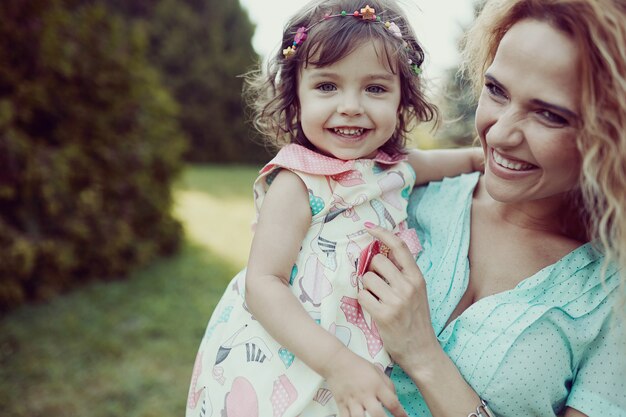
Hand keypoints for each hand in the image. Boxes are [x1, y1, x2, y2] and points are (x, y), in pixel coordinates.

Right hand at [323, 348, 406, 416]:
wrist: (336, 361)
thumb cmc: (359, 365)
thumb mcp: (377, 371)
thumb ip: (388, 385)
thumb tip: (395, 400)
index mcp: (376, 385)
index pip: (392, 402)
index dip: (401, 414)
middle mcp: (365, 394)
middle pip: (377, 414)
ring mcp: (352, 400)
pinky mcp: (341, 404)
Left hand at [358, 224, 439, 369]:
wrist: (421, 351)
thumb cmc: (415, 320)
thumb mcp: (416, 292)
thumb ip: (402, 274)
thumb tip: (379, 253)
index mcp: (417, 278)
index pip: (399, 247)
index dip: (383, 233)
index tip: (369, 227)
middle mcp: (408, 286)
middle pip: (377, 261)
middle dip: (371, 270)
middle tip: (376, 285)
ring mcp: (396, 300)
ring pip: (366, 278)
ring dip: (366, 287)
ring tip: (376, 299)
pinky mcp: (384, 315)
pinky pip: (362, 295)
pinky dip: (363, 300)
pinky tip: (372, 309)